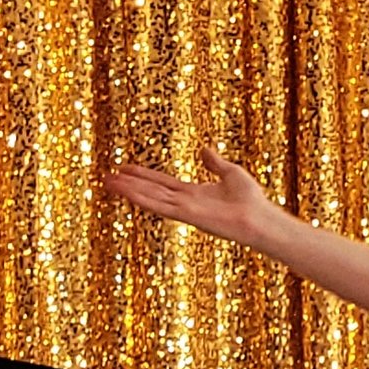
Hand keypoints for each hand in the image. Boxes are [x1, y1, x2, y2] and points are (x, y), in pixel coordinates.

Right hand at [105, 148, 277, 248]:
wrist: (261, 219)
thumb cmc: (252, 201)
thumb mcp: (231, 173)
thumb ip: (215, 163)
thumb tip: (205, 149)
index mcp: (194, 194)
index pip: (162, 183)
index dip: (144, 176)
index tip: (125, 168)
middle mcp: (186, 203)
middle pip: (151, 191)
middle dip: (129, 185)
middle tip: (107, 177)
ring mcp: (185, 210)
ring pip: (150, 198)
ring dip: (128, 191)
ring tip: (108, 182)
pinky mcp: (187, 215)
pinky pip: (160, 205)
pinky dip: (142, 198)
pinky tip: (126, 191)